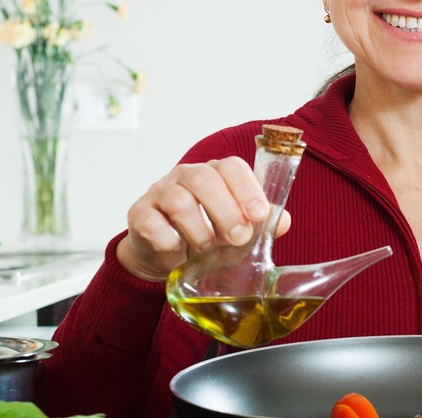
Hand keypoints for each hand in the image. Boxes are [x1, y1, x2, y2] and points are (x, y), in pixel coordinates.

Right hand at [115, 157, 290, 281]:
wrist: (164, 255)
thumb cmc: (205, 235)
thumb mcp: (235, 230)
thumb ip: (259, 224)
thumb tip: (282, 221)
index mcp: (214, 174)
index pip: (231, 167)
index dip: (247, 189)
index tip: (258, 215)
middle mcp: (185, 176)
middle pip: (204, 179)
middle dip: (226, 212)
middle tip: (238, 239)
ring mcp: (159, 193)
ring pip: (179, 201)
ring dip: (199, 231)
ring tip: (206, 249)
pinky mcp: (139, 214)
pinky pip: (152, 223)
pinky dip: (169, 242)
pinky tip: (178, 252)